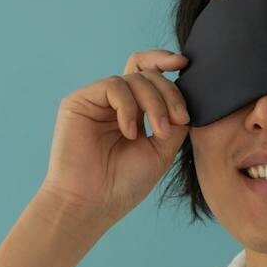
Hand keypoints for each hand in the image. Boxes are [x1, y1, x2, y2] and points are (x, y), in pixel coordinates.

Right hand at [40, 49, 191, 226]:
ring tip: (158, 134)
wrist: (92, 204)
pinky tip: (130, 133)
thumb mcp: (161, 152)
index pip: (149, 74)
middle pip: (147, 74)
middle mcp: (114, 103)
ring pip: (134, 78)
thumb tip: (186, 98)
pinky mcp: (80, 101)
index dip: (166, 62)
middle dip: (169, 93)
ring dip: (154, 103)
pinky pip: (114, 86)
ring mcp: (97, 101)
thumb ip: (174, 123)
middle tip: (179, 120)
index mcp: (134, 112)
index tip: (186, 65)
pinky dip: (128, 108)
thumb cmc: (123, 185)